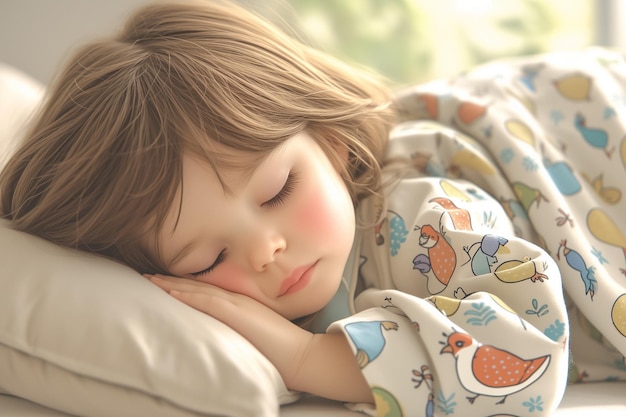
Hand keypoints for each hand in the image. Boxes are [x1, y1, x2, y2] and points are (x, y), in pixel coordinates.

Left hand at [146, 274, 372, 403]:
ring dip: (172, 284)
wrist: (299, 355)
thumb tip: (222, 335)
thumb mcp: (257, 333)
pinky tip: (171, 292)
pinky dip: (188, 295)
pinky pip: (207, 301)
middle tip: (147, 276)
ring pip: (197, 290)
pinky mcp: (236, 313)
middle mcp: (235, 299)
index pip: (206, 291)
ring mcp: (235, 304)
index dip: (183, 285)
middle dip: (171, 281)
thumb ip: (239, 329)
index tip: (163, 282)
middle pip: (197, 286)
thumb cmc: (281, 349)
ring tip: (150, 281)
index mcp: (240, 304)